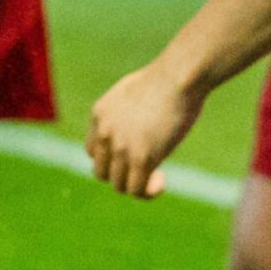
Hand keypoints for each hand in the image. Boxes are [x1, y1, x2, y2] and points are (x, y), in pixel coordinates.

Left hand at [86, 62, 206, 198]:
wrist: (178, 77)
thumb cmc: (166, 80)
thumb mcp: (135, 91)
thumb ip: (129, 111)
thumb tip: (139, 126)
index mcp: (99, 114)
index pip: (93, 152)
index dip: (113, 160)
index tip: (135, 155)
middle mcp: (104, 132)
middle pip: (101, 172)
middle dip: (123, 175)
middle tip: (147, 169)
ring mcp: (121, 147)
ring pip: (119, 186)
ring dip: (137, 186)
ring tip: (157, 177)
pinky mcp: (141, 158)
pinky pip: (136, 190)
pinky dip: (148, 192)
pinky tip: (162, 182)